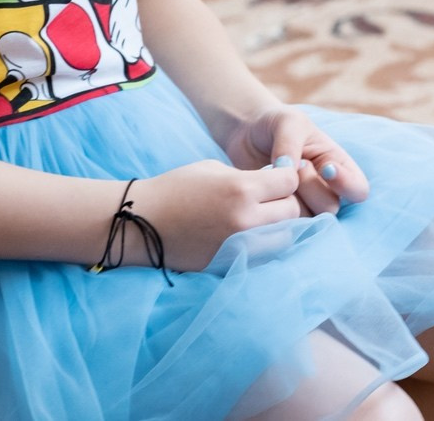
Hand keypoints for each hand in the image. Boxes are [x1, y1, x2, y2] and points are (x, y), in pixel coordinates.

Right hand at [128, 160, 304, 271]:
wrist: (139, 223)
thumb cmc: (176, 188)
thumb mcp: (216, 169)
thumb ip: (250, 177)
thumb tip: (275, 185)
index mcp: (243, 189)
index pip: (290, 180)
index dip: (287, 175)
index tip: (278, 176)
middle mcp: (246, 219)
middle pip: (294, 210)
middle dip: (287, 201)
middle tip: (274, 198)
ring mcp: (239, 246)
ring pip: (286, 238)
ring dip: (282, 226)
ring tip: (267, 218)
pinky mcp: (230, 264)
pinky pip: (265, 256)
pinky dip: (266, 245)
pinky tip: (255, 235)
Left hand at [226, 104, 368, 215]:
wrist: (245, 134)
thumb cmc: (275, 124)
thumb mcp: (288, 122)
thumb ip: (290, 144)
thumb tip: (288, 173)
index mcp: (337, 166)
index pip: (358, 189)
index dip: (346, 184)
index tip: (327, 169)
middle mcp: (324, 190)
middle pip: (330, 207)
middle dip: (310, 186)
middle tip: (295, 165)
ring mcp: (302, 205)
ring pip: (307, 219)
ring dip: (291, 198)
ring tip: (276, 175)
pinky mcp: (280, 215)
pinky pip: (283, 224)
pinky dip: (274, 209)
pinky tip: (265, 189)